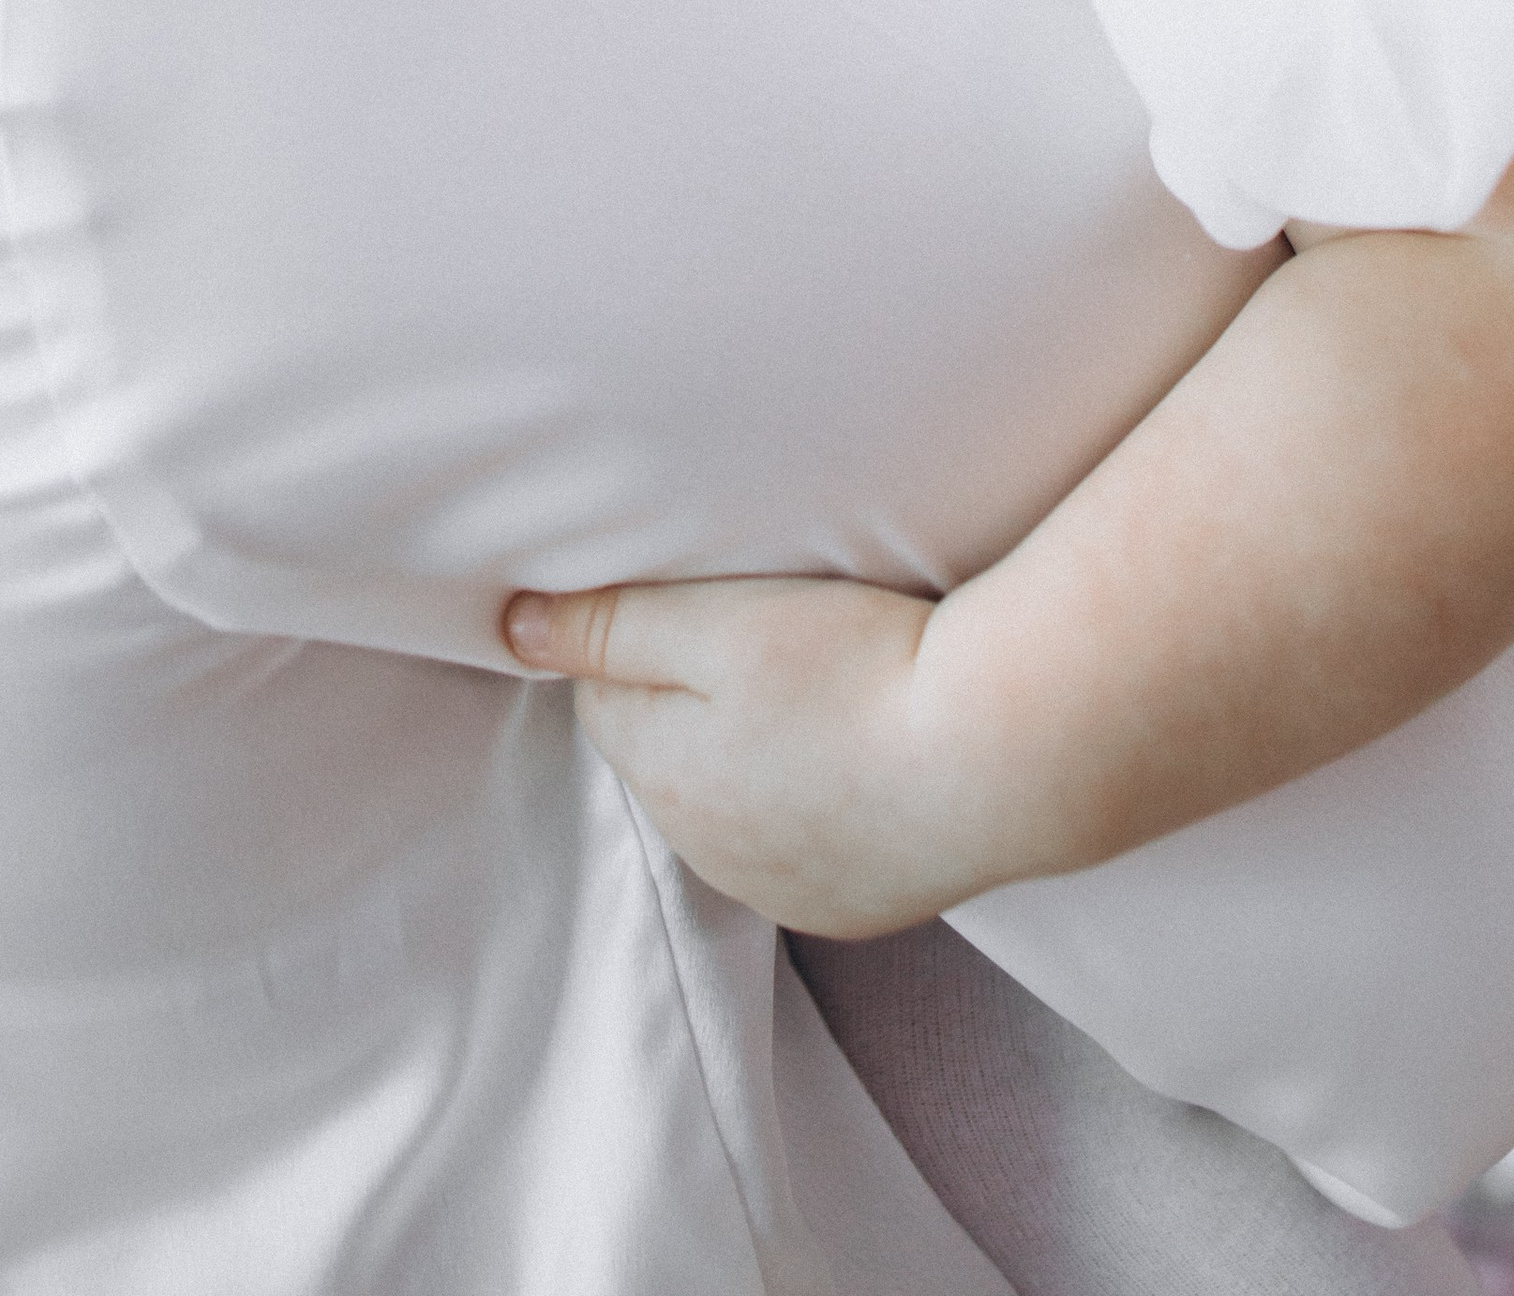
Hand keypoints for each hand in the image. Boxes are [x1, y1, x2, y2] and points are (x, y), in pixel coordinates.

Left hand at [503, 572, 959, 937]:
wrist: (1001, 756)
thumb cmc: (857, 671)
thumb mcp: (714, 620)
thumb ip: (605, 625)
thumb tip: (512, 632)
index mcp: (662, 777)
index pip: (608, 695)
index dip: (650, 637)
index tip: (711, 604)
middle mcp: (708, 855)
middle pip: (669, 755)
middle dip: (699, 701)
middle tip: (776, 641)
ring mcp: (784, 893)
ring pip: (735, 806)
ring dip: (759, 756)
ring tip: (829, 696)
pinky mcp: (854, 909)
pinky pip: (804, 847)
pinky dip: (820, 805)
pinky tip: (864, 757)